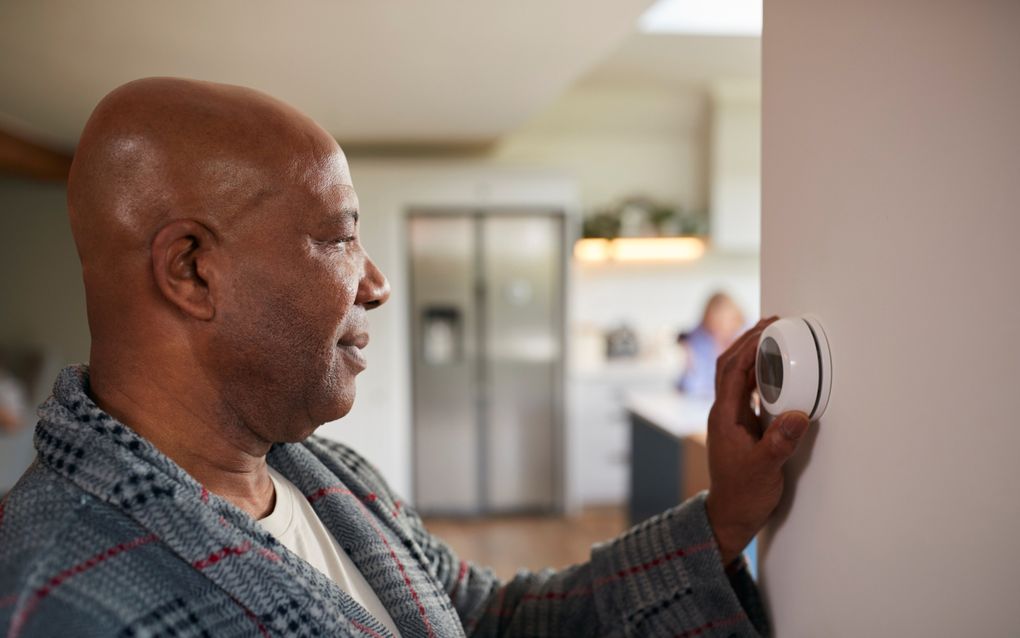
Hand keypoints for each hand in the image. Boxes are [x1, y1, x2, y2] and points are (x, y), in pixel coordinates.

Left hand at [705, 317, 811, 566]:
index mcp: (724, 416)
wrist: (731, 516)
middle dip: (748, 341)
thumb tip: (797, 414)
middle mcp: (724, 412)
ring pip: (737, 376)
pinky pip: (747, 390)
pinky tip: (775, 371)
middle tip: (772, 322)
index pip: (732, 370)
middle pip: (730, 365)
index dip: (748, 346)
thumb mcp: (765, 469)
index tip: (768, 328)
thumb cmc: (743, 494)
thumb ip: (780, 443)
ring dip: (753, 354)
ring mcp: (731, 418)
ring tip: (774, 337)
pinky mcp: (741, 426)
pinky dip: (759, 374)